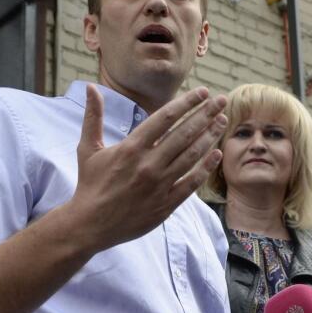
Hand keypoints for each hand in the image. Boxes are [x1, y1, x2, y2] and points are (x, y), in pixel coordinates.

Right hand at [68, 83, 225, 250]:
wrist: (90, 225)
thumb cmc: (90, 184)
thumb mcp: (88, 148)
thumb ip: (93, 116)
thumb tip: (90, 87)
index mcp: (131, 147)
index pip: (165, 117)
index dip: (187, 102)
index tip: (202, 92)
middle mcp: (148, 164)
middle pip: (184, 133)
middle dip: (206, 114)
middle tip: (222, 101)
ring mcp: (159, 185)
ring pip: (191, 156)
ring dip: (210, 136)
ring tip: (223, 121)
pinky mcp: (166, 204)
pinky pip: (191, 183)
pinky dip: (205, 168)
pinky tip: (217, 154)